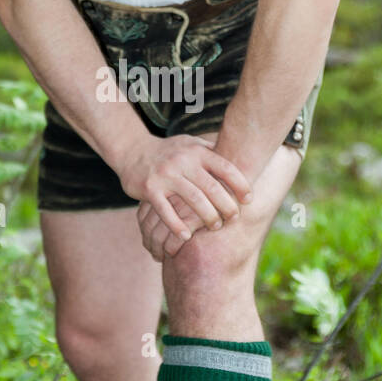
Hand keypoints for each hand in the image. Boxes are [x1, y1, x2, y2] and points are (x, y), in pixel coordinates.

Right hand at [118, 129, 251, 246]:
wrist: (132, 149)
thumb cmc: (170, 151)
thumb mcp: (191, 144)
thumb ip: (212, 151)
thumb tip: (242, 154)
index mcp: (197, 151)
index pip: (225, 167)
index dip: (241, 184)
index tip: (249, 199)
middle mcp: (183, 161)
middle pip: (212, 187)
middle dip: (227, 205)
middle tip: (234, 218)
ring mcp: (165, 175)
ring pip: (193, 199)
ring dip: (207, 216)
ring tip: (215, 226)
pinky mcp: (149, 188)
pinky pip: (166, 210)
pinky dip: (177, 225)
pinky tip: (186, 236)